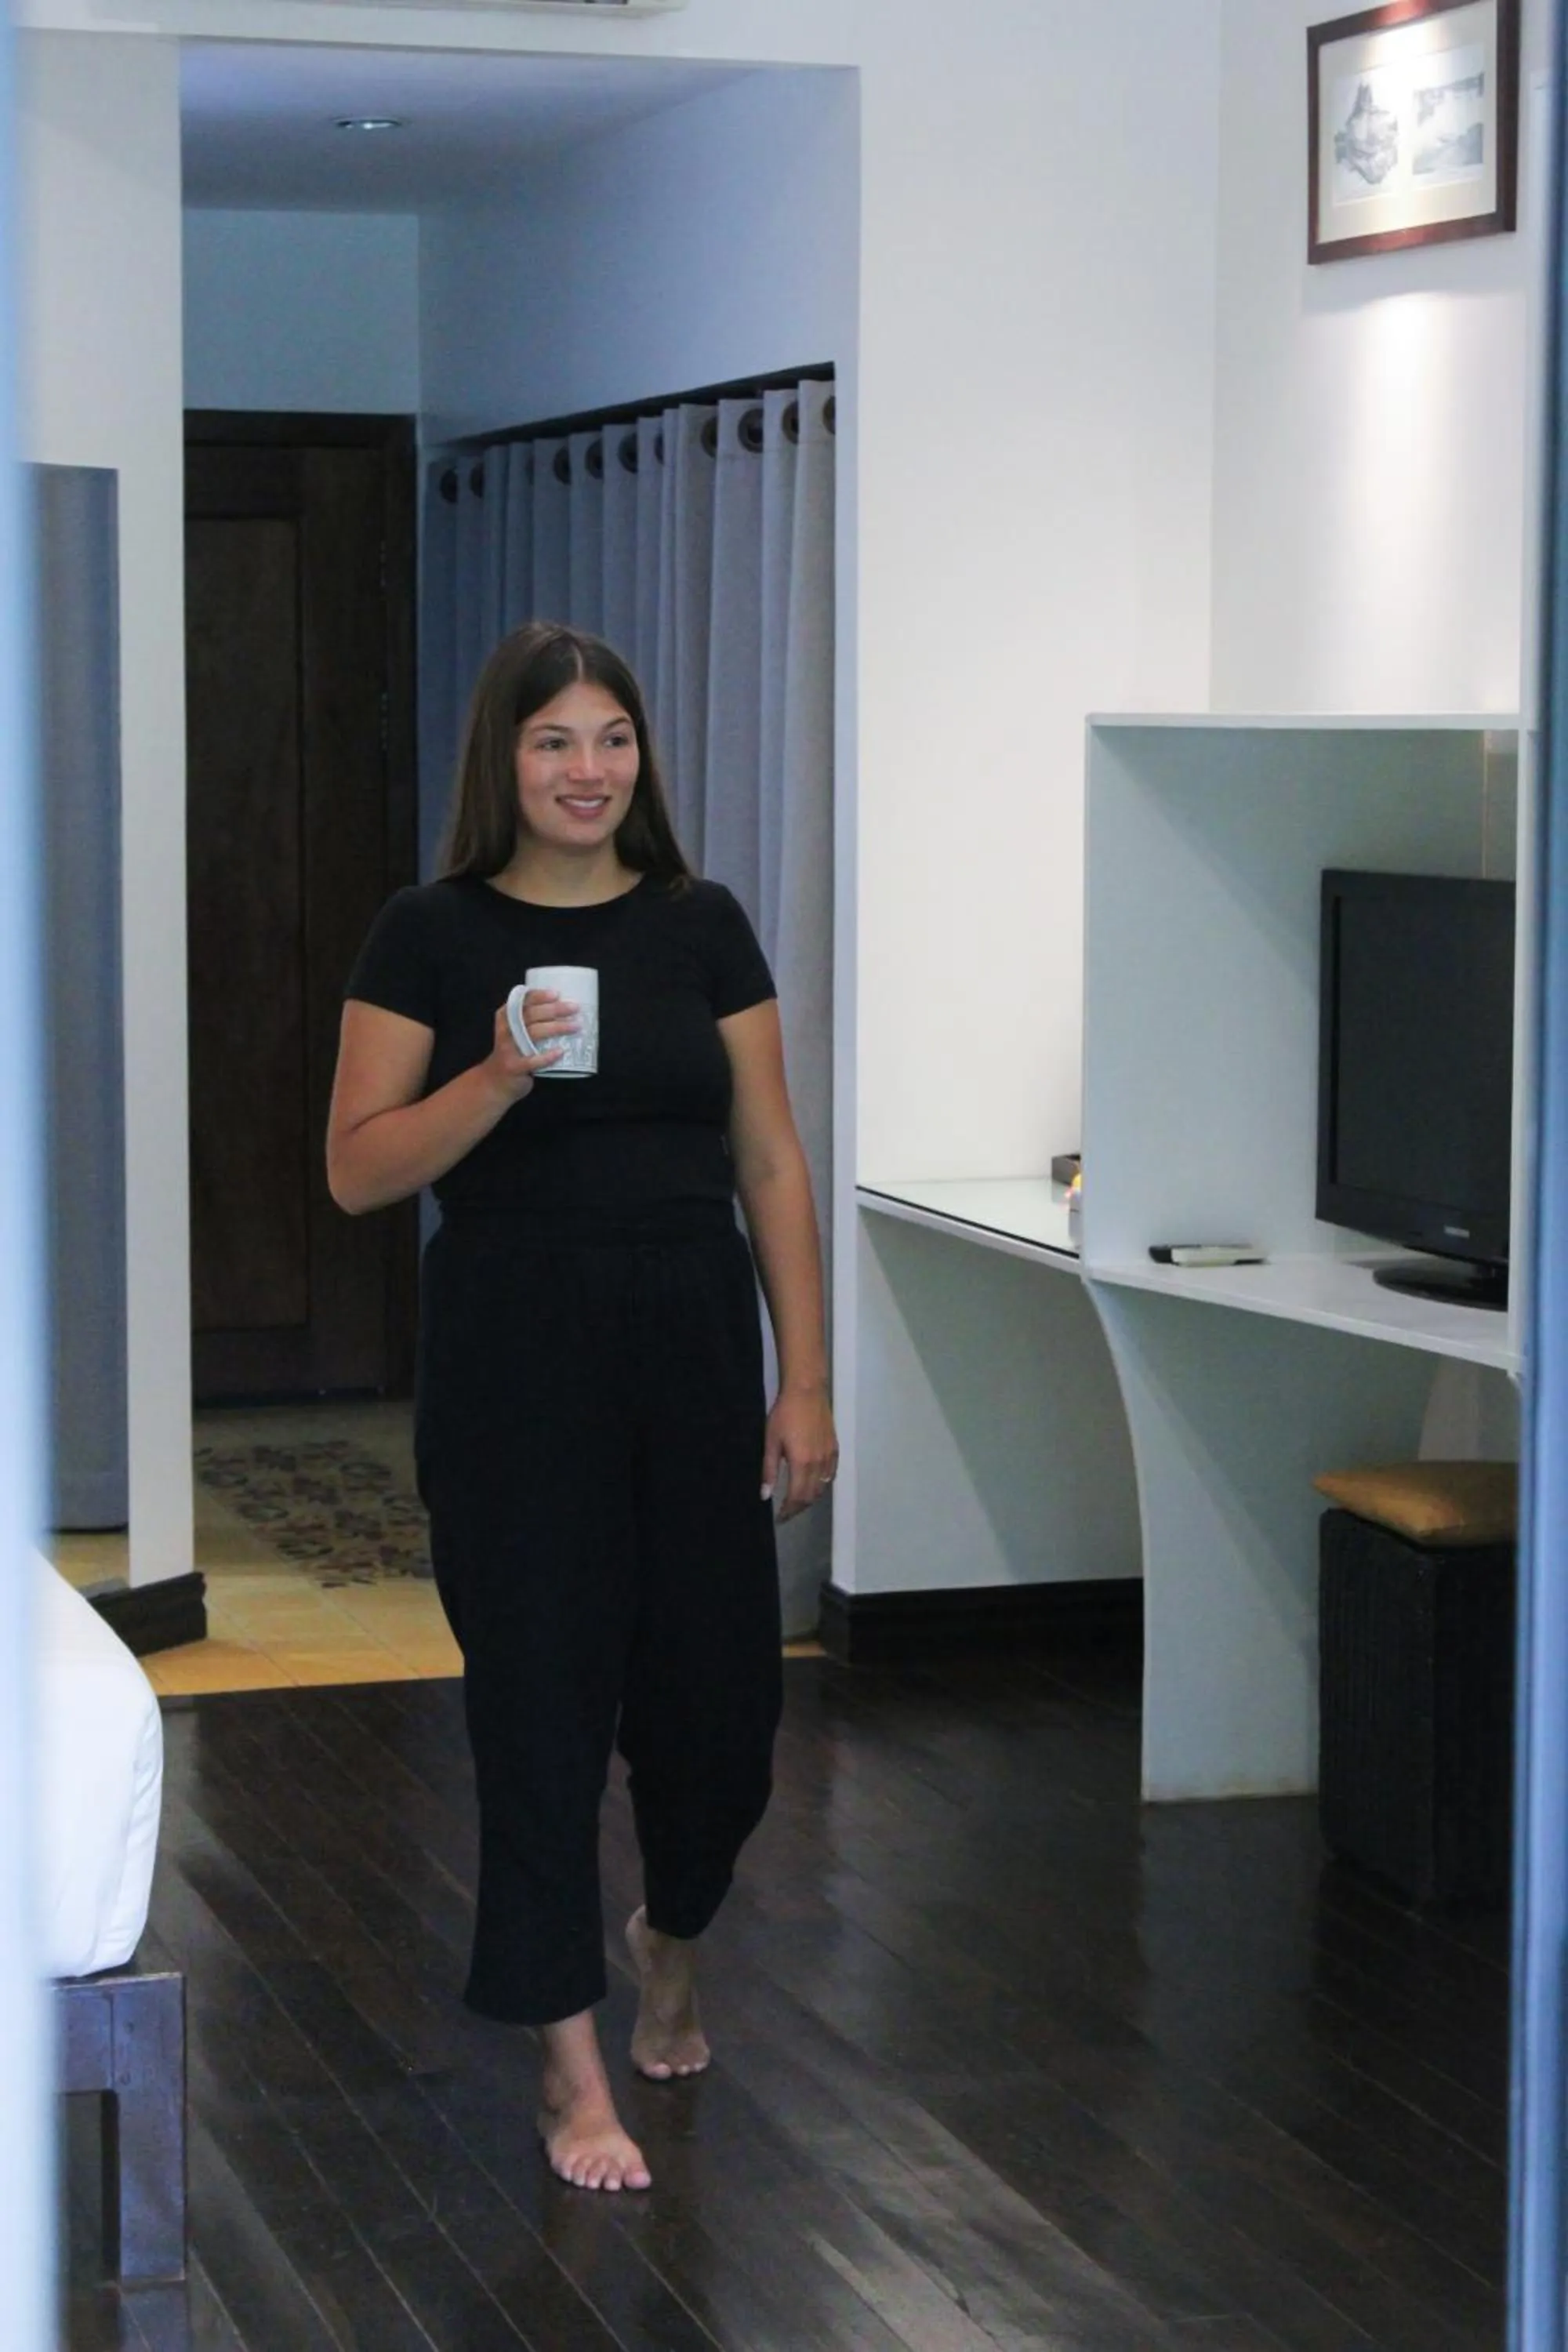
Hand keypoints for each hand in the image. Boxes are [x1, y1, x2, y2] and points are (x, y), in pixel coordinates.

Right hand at [486, 991, 576, 1096]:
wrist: (495, 1081)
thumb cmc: (513, 1052)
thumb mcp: (515, 1032)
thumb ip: (531, 1020)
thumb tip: (565, 1009)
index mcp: (506, 1017)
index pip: (522, 1001)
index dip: (539, 996)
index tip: (557, 994)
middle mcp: (506, 1030)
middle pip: (531, 1015)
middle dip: (554, 1009)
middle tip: (575, 1008)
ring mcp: (508, 1049)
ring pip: (534, 1033)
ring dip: (557, 1028)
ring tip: (576, 1026)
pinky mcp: (514, 1067)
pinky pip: (532, 1060)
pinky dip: (547, 1056)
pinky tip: (561, 1052)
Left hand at [762, 1388, 837, 1521]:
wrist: (807, 1392)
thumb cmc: (784, 1415)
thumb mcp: (771, 1442)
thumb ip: (769, 1470)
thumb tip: (766, 1495)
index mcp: (801, 1463)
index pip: (796, 1497)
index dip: (788, 1511)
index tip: (780, 1517)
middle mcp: (818, 1464)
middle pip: (810, 1496)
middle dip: (798, 1508)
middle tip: (787, 1512)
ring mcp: (829, 1457)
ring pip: (822, 1488)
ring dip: (810, 1498)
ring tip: (798, 1501)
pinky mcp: (835, 1449)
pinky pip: (831, 1475)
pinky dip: (822, 1485)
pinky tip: (814, 1484)